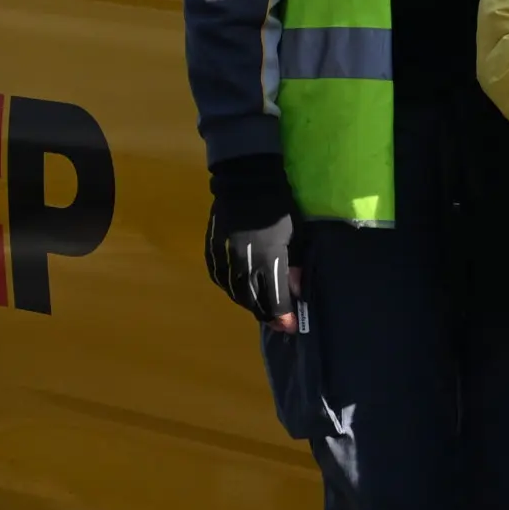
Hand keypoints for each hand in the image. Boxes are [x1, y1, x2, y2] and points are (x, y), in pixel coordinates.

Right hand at [204, 199, 295, 327]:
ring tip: (262, 309)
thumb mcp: (296, 237)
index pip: (275, 299)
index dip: (283, 316)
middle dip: (268, 314)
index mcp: (268, 261)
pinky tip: (240, 292)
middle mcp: (244, 266)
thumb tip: (296, 289)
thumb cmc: (279, 208)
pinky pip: (220, 280)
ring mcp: (225, 259)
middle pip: (253, 301)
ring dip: (250, 304)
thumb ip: (294, 266)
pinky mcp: (212, 253)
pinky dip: (231, 290)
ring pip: (235, 293)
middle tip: (278, 322)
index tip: (290, 326)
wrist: (246, 183)